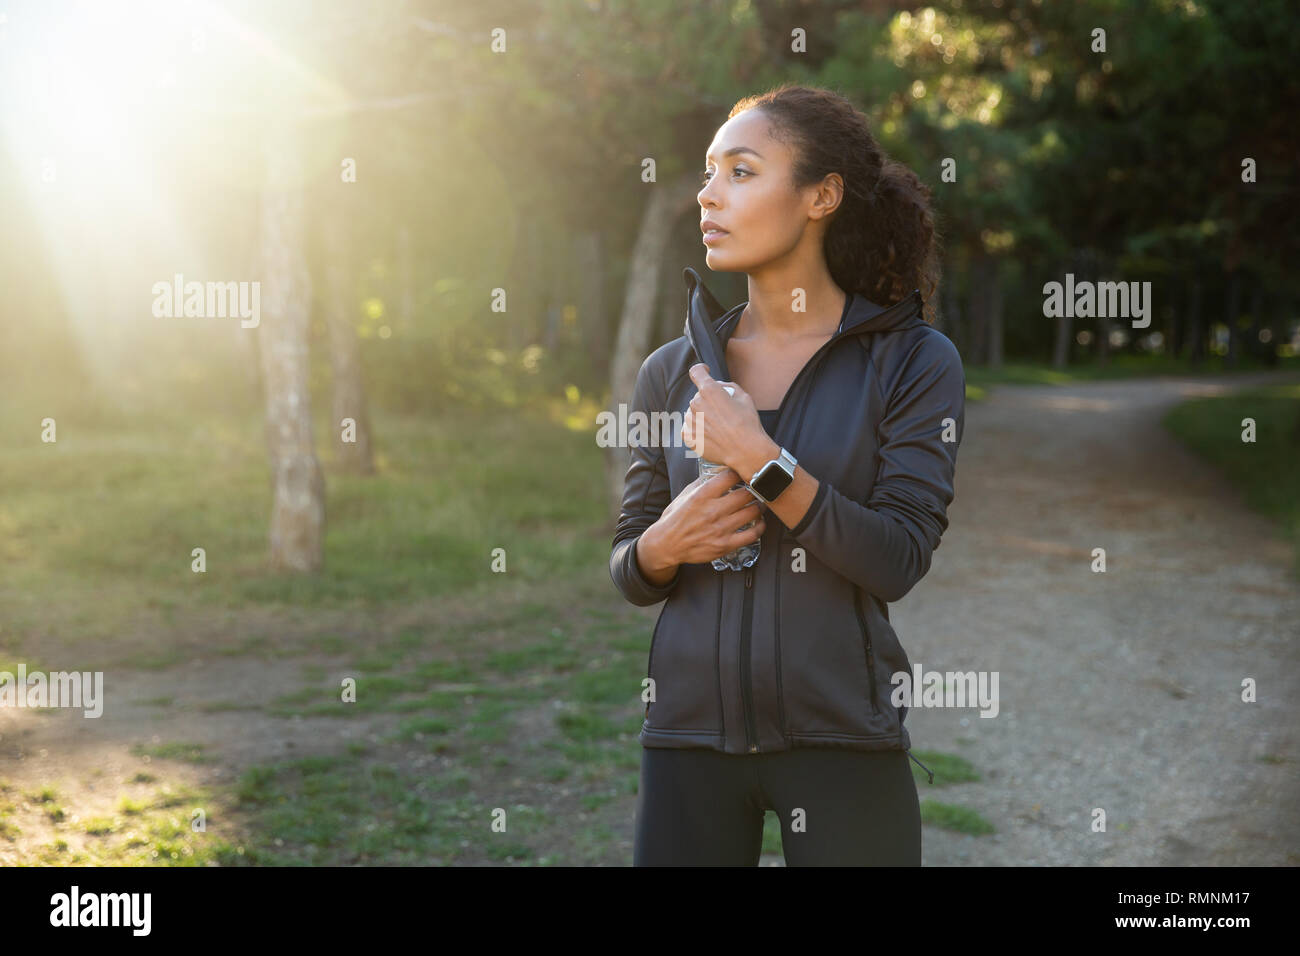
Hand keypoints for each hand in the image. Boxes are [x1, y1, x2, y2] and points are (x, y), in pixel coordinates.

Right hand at [645, 467, 766, 566]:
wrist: (667, 545)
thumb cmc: (675, 519)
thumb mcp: (685, 495)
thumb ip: (703, 482)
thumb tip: (719, 470)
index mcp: (702, 495)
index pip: (730, 476)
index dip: (740, 472)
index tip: (744, 472)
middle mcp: (713, 511)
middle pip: (747, 493)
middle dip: (755, 489)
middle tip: (758, 488)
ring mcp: (720, 529)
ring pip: (753, 512)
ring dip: (760, 506)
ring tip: (760, 503)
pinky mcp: (725, 545)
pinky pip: (752, 534)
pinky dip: (760, 527)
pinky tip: (759, 522)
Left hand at [681, 364, 773, 475]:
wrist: (746, 451)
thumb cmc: (748, 424)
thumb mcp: (744, 397)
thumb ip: (728, 387)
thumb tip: (718, 386)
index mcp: (709, 391)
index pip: (696, 372)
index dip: (701, 370)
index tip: (705, 372)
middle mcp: (696, 404)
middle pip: (698, 396)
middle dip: (708, 400)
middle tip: (723, 412)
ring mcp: (690, 421)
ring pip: (693, 412)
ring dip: (702, 415)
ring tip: (719, 427)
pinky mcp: (688, 436)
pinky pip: (689, 427)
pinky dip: (698, 429)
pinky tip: (711, 434)